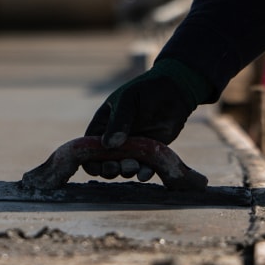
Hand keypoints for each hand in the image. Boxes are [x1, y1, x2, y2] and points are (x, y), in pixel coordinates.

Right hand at [82, 60, 212, 180]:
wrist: (176, 91)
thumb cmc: (147, 90)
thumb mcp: (128, 100)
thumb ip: (119, 121)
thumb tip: (108, 145)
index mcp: (103, 124)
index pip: (88, 147)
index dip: (89, 159)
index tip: (97, 166)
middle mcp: (115, 138)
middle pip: (103, 162)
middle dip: (108, 169)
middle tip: (118, 166)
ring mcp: (132, 147)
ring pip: (122, 168)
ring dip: (125, 171)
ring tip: (134, 165)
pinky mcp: (149, 153)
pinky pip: (143, 169)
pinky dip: (142, 174)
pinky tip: (144, 173)